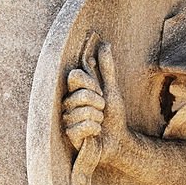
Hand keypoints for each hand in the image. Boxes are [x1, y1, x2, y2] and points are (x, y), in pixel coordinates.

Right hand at [62, 42, 129, 164]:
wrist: (118, 141)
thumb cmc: (113, 116)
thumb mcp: (112, 89)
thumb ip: (107, 68)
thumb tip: (105, 44)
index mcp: (75, 91)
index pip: (74, 76)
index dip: (90, 83)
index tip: (100, 91)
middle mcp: (67, 103)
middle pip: (81, 95)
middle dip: (99, 103)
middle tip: (102, 110)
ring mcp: (67, 119)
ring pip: (83, 112)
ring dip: (98, 118)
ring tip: (99, 122)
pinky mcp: (69, 135)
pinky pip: (83, 126)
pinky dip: (95, 129)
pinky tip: (95, 133)